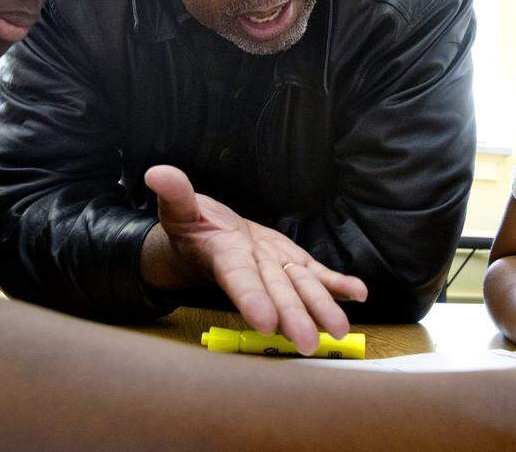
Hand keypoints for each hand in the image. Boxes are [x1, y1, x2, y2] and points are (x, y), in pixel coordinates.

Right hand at [141, 165, 367, 353]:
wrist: (210, 240)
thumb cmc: (192, 228)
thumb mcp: (180, 209)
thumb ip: (175, 194)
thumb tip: (157, 173)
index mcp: (225, 259)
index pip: (238, 281)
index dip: (251, 299)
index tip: (264, 321)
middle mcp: (255, 270)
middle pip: (276, 294)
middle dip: (294, 317)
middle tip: (309, 342)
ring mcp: (277, 270)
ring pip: (302, 289)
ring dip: (322, 308)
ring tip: (340, 329)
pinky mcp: (293, 264)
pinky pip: (318, 276)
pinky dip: (338, 285)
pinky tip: (358, 293)